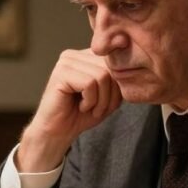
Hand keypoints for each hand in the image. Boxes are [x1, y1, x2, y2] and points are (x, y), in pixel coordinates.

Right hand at [17, 49, 122, 171]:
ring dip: (100, 100)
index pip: (115, 63)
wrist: (58, 132)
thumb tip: (129, 70)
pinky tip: (81, 107)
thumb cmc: (82, 115)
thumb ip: (117, 80)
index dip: (117, 87)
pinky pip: (90, 83)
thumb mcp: (108, 96)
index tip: (106, 103)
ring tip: (89, 109)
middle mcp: (74, 55)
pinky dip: (90, 101)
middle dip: (110, 94)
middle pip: (110, 68)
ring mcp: (66, 62)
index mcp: (85, 56)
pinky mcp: (61, 73)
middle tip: (98, 109)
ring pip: (102, 76)